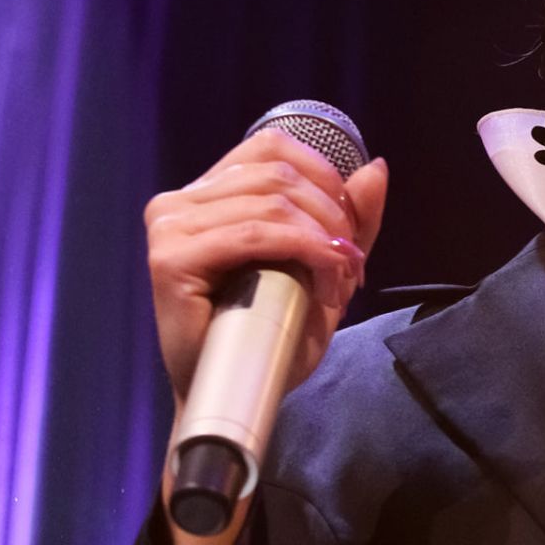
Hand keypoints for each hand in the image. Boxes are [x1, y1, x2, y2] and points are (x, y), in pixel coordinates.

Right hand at [144, 128, 388, 408]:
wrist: (235, 396)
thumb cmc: (270, 334)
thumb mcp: (323, 267)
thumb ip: (349, 219)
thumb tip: (375, 168)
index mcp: (207, 192)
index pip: (272, 147)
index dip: (324, 177)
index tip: (348, 229)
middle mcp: (179, 202)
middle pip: (278, 174)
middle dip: (331, 216)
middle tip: (350, 265)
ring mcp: (170, 227)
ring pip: (273, 203)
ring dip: (323, 240)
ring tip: (339, 280)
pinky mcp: (171, 260)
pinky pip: (255, 235)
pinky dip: (304, 252)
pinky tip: (324, 282)